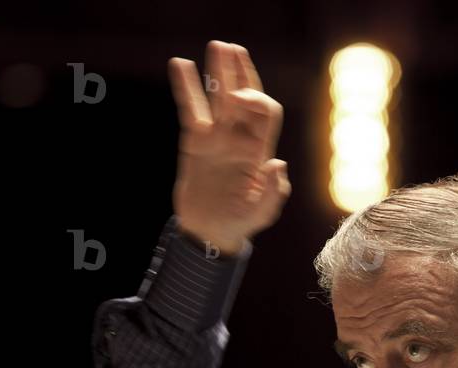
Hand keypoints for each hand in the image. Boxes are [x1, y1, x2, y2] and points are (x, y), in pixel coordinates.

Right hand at [168, 41, 290, 254]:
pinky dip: (186, 87)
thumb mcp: (262, 213)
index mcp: (259, 150)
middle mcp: (240, 138)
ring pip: (218, 96)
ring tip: (217, 46)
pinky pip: (190, 109)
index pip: (265, 112)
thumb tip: (277, 163)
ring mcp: (216, 138)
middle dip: (242, 72)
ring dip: (219, 71)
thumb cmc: (240, 224)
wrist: (209, 232)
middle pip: (244, 96)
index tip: (241, 100)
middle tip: (233, 49)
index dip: (257, 100)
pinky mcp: (194, 142)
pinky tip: (180, 65)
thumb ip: (273, 191)